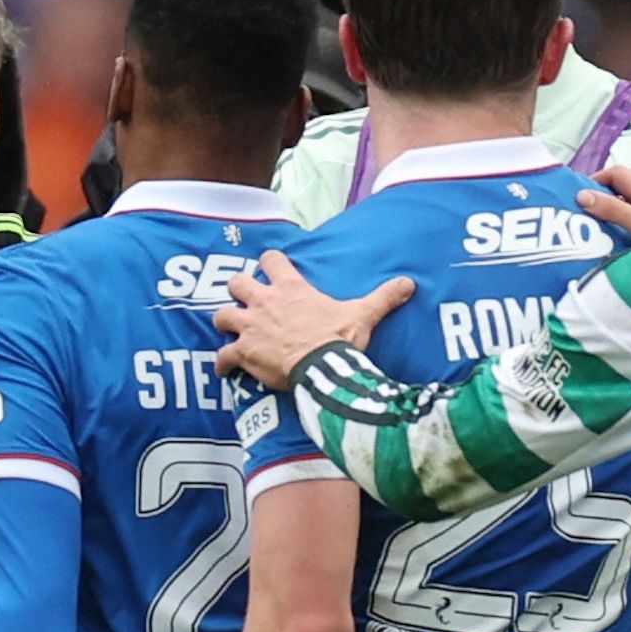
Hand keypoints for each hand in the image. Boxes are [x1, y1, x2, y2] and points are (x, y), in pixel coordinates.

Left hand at [214, 250, 414, 391]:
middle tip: (244, 302)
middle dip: (237, 291)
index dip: (269, 263)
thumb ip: (383, 297)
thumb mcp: (363, 314)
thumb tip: (409, 283)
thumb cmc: (339, 338)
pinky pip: (222, 356)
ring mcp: (250, 327)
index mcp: (291, 289)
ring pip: (221, 316)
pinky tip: (224, 371)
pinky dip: (222, 364)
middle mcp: (265, 302)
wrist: (322, 366)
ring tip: (229, 333)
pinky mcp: (243, 352)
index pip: (271, 260)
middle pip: (236, 283)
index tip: (269, 269)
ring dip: (223, 324)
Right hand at [578, 165, 630, 239]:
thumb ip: (614, 211)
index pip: (618, 174)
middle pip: (628, 182)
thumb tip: (582, 196)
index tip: (580, 196)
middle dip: (606, 188)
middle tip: (588, 207)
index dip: (598, 179)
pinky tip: (626, 233)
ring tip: (603, 219)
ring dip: (619, 202)